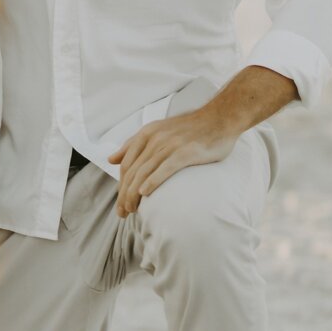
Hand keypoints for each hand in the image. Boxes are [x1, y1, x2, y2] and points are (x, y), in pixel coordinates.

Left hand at [108, 108, 239, 216]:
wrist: (221, 117)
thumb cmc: (190, 128)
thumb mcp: (157, 131)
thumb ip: (133, 144)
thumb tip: (110, 160)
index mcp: (146, 134)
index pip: (126, 165)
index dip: (121, 185)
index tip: (120, 202)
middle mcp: (154, 139)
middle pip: (132, 171)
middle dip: (123, 194)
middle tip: (122, 212)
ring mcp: (169, 146)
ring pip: (143, 173)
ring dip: (133, 193)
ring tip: (131, 209)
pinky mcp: (184, 153)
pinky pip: (163, 169)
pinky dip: (151, 182)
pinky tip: (145, 194)